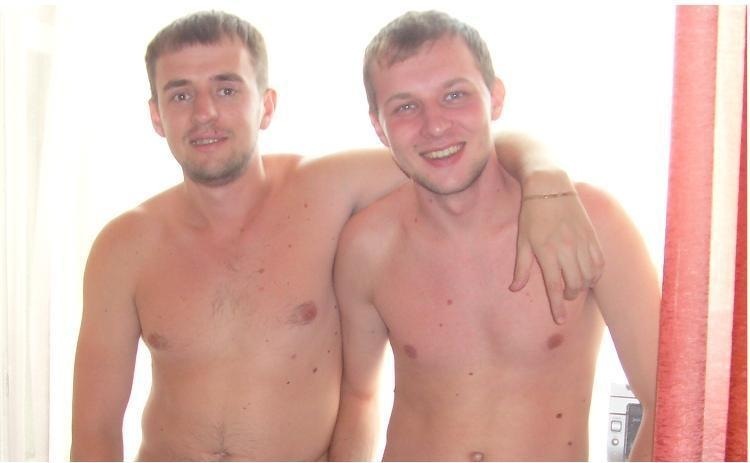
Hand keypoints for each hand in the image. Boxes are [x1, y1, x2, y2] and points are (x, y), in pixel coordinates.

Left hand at [510, 174, 603, 323]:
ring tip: (574, 285)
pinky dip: (596, 274)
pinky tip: (589, 276)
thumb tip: (515, 289)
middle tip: (563, 295)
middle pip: (574, 284)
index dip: (556, 307)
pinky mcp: (592, 236)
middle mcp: (566, 249)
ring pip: (589, 276)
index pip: (553, 286)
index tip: (559, 320)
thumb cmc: (532, 214)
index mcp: (546, 252)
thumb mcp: (522, 240)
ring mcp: (582, 242)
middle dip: (569, 295)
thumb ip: (521, 267)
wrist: (551, 187)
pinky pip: (600, 262)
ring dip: (583, 286)